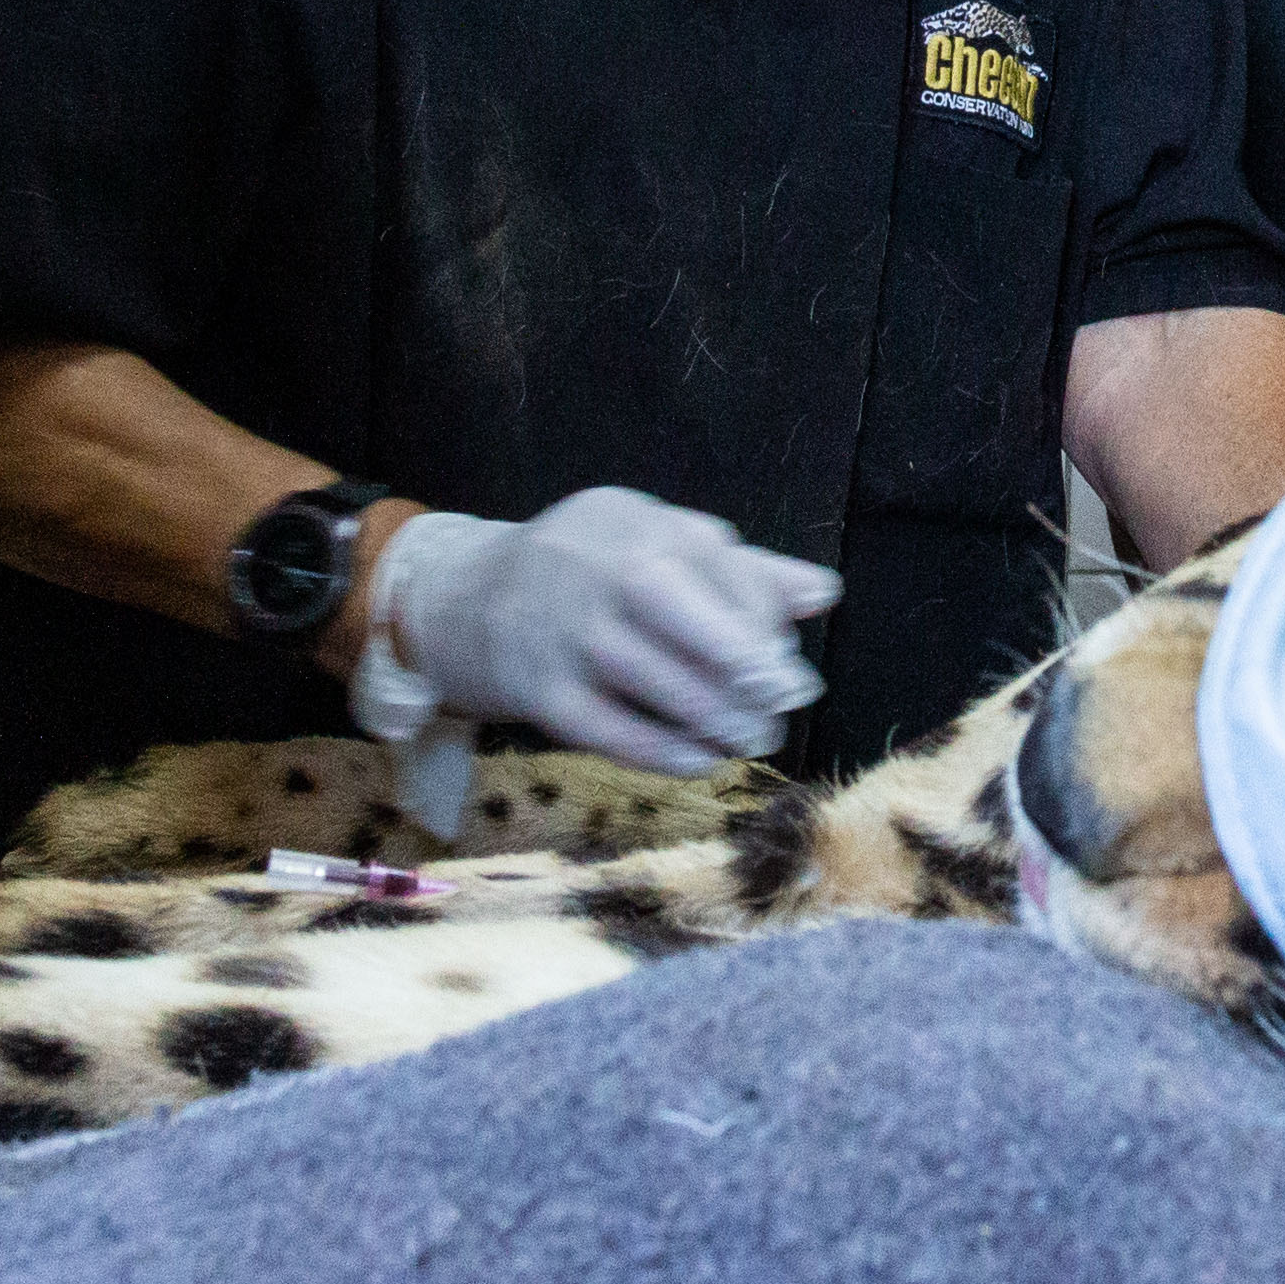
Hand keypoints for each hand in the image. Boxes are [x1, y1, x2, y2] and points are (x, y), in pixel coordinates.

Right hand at [362, 488, 838, 776]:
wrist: (459, 599)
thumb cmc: (587, 571)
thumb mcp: (656, 544)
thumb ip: (742, 571)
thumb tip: (824, 591)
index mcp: (639, 523)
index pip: (721, 567)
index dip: (765, 624)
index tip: (793, 671)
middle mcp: (597, 568)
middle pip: (687, 618)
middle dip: (747, 670)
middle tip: (784, 708)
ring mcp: (562, 631)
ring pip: (653, 678)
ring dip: (715, 717)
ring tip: (754, 739)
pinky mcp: (535, 689)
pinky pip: (609, 728)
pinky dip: (663, 749)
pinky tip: (701, 759)